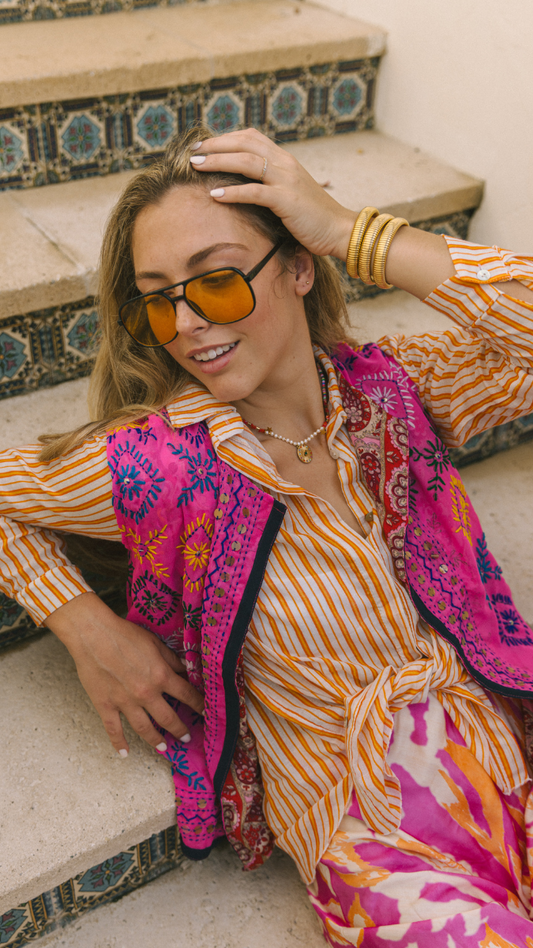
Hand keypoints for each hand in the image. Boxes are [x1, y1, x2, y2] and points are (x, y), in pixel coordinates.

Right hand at [46, 592, 203, 755]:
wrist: (93, 635)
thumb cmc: (124, 634)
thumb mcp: (154, 643)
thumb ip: (171, 659)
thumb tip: (185, 669)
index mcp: (161, 676)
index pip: (187, 695)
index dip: (198, 705)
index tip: (206, 713)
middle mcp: (146, 693)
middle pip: (168, 718)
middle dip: (180, 730)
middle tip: (187, 738)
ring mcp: (125, 702)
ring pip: (145, 729)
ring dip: (156, 740)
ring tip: (164, 748)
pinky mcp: (106, 706)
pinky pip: (114, 730)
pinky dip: (119, 744)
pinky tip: (124, 754)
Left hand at [190, 127, 355, 259]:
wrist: (339, 229)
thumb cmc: (313, 217)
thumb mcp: (290, 193)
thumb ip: (271, 184)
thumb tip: (248, 185)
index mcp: (285, 159)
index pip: (251, 137)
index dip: (226, 138)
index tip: (205, 146)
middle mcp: (284, 163)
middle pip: (244, 144)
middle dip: (214, 146)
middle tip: (192, 152)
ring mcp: (286, 180)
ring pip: (245, 162)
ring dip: (217, 162)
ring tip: (196, 166)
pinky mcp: (286, 200)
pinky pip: (254, 192)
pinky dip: (232, 192)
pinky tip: (214, 195)